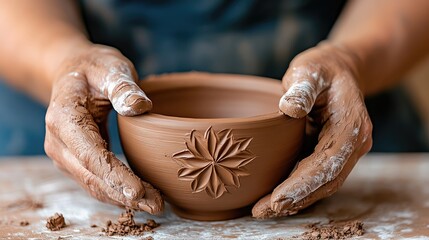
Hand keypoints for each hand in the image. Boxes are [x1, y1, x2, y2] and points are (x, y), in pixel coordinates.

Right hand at [44, 43, 163, 213]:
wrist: (73, 73)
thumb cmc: (94, 68)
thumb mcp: (110, 67)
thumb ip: (123, 86)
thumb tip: (140, 107)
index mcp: (64, 117)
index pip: (91, 155)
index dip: (115, 176)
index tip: (138, 192)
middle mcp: (58, 141)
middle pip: (93, 177)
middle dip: (124, 194)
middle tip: (157, 204)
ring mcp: (64, 154)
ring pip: (94, 184)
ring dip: (122, 198)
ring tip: (154, 203)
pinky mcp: (75, 160)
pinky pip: (95, 180)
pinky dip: (117, 191)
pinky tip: (139, 196)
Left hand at [252, 42, 371, 217]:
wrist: (337, 71)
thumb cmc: (321, 70)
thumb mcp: (311, 69)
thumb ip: (302, 87)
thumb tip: (290, 109)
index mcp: (351, 125)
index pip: (327, 162)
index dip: (303, 183)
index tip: (277, 198)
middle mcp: (353, 144)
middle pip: (325, 181)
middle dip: (295, 199)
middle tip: (262, 210)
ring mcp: (344, 152)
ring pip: (322, 185)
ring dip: (294, 200)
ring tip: (263, 210)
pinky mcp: (331, 155)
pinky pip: (316, 178)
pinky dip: (297, 190)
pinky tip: (274, 198)